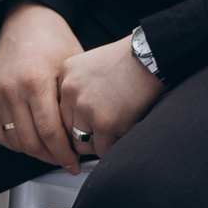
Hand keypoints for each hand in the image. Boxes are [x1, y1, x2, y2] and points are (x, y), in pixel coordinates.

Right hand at [0, 2, 85, 170]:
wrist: (26, 22)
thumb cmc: (54, 43)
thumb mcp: (72, 70)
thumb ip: (74, 104)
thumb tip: (86, 138)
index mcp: (36, 82)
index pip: (50, 133)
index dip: (64, 155)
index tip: (75, 164)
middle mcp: (12, 89)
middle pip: (31, 142)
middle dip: (52, 158)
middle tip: (66, 161)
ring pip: (14, 140)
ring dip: (34, 152)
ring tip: (51, 152)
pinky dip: (14, 143)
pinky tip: (31, 141)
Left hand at [56, 36, 161, 153]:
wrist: (150, 58)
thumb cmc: (127, 63)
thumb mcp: (90, 65)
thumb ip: (77, 87)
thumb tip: (75, 120)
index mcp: (64, 75)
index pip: (57, 110)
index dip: (74, 121)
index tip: (86, 127)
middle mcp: (69, 91)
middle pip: (66, 128)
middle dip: (83, 136)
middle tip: (101, 135)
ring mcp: (85, 107)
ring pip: (81, 143)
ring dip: (98, 143)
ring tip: (114, 134)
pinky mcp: (105, 122)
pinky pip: (102, 149)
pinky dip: (114, 146)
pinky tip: (125, 132)